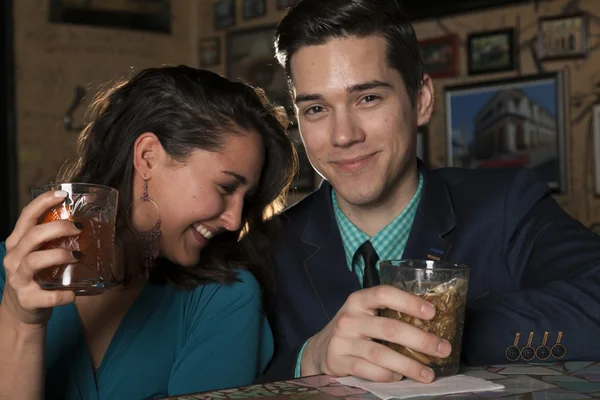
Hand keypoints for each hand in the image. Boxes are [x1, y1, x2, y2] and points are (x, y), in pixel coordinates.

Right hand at [1, 190, 81, 326]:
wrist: (23, 310)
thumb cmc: (38, 275)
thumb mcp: (39, 253)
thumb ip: (53, 240)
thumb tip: (89, 223)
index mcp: (18, 243)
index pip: (26, 216)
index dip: (43, 202)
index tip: (62, 194)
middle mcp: (14, 258)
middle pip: (33, 236)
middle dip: (58, 228)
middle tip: (79, 228)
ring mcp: (18, 279)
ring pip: (34, 261)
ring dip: (59, 255)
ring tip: (78, 255)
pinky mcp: (27, 299)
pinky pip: (46, 296)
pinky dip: (62, 294)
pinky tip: (73, 293)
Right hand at [301, 285, 451, 382]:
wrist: (320, 349)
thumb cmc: (353, 328)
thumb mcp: (365, 313)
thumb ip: (388, 313)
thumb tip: (431, 322)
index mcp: (359, 300)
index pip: (384, 294)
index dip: (409, 301)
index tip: (432, 313)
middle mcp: (350, 318)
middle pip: (389, 328)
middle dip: (420, 340)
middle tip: (443, 348)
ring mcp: (343, 340)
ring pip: (381, 354)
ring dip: (409, 365)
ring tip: (429, 374)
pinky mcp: (340, 361)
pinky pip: (369, 370)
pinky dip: (387, 375)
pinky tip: (400, 377)